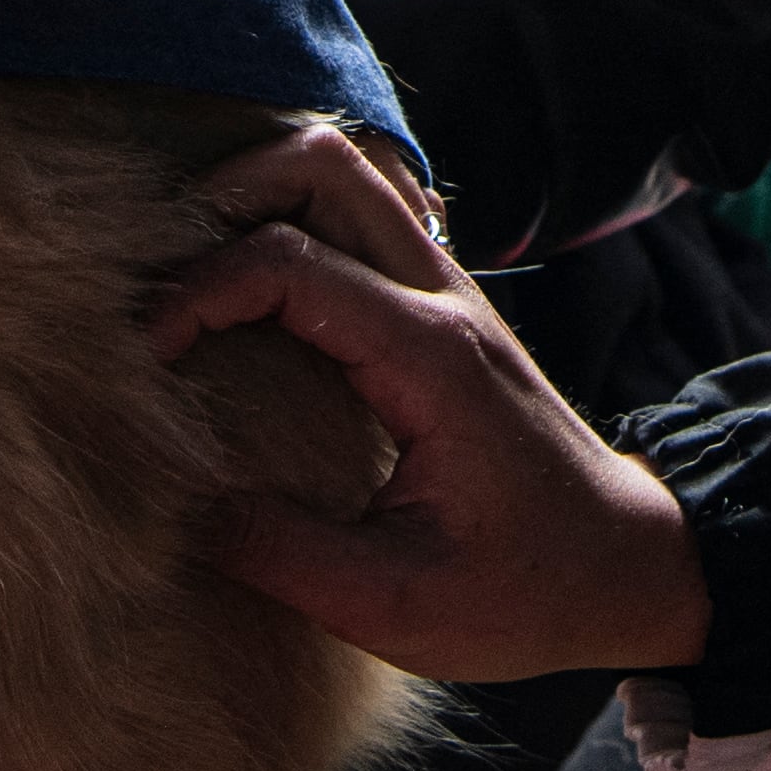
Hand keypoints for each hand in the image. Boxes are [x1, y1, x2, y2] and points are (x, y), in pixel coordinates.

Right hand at [155, 127, 714, 681]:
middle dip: (225, 195)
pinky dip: (304, 220)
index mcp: (429, 356)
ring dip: (263, 196)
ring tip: (195, 275)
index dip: (195, 294)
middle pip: (328, 166)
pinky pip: (373, 216)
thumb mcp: (394, 604)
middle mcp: (443, 298)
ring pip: (352, 175)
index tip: (144, 359)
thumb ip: (280, 554)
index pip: (288, 264)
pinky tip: (259, 290)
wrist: (626, 568)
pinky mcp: (445, 308)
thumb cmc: (522, 594)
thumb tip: (172, 502)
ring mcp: (451, 293)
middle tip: (160, 281)